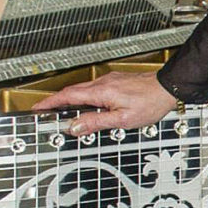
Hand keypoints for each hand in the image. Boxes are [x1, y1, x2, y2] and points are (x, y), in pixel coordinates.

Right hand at [33, 70, 182, 136]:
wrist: (169, 88)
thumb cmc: (151, 103)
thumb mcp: (122, 119)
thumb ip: (96, 122)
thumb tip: (75, 127)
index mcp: (101, 92)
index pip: (67, 96)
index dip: (50, 103)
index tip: (38, 108)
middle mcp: (103, 83)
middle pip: (72, 92)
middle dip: (57, 101)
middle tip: (46, 111)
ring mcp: (110, 81)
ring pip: (83, 90)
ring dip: (71, 99)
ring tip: (64, 112)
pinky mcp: (117, 81)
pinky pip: (94, 89)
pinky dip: (85, 97)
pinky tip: (89, 105)